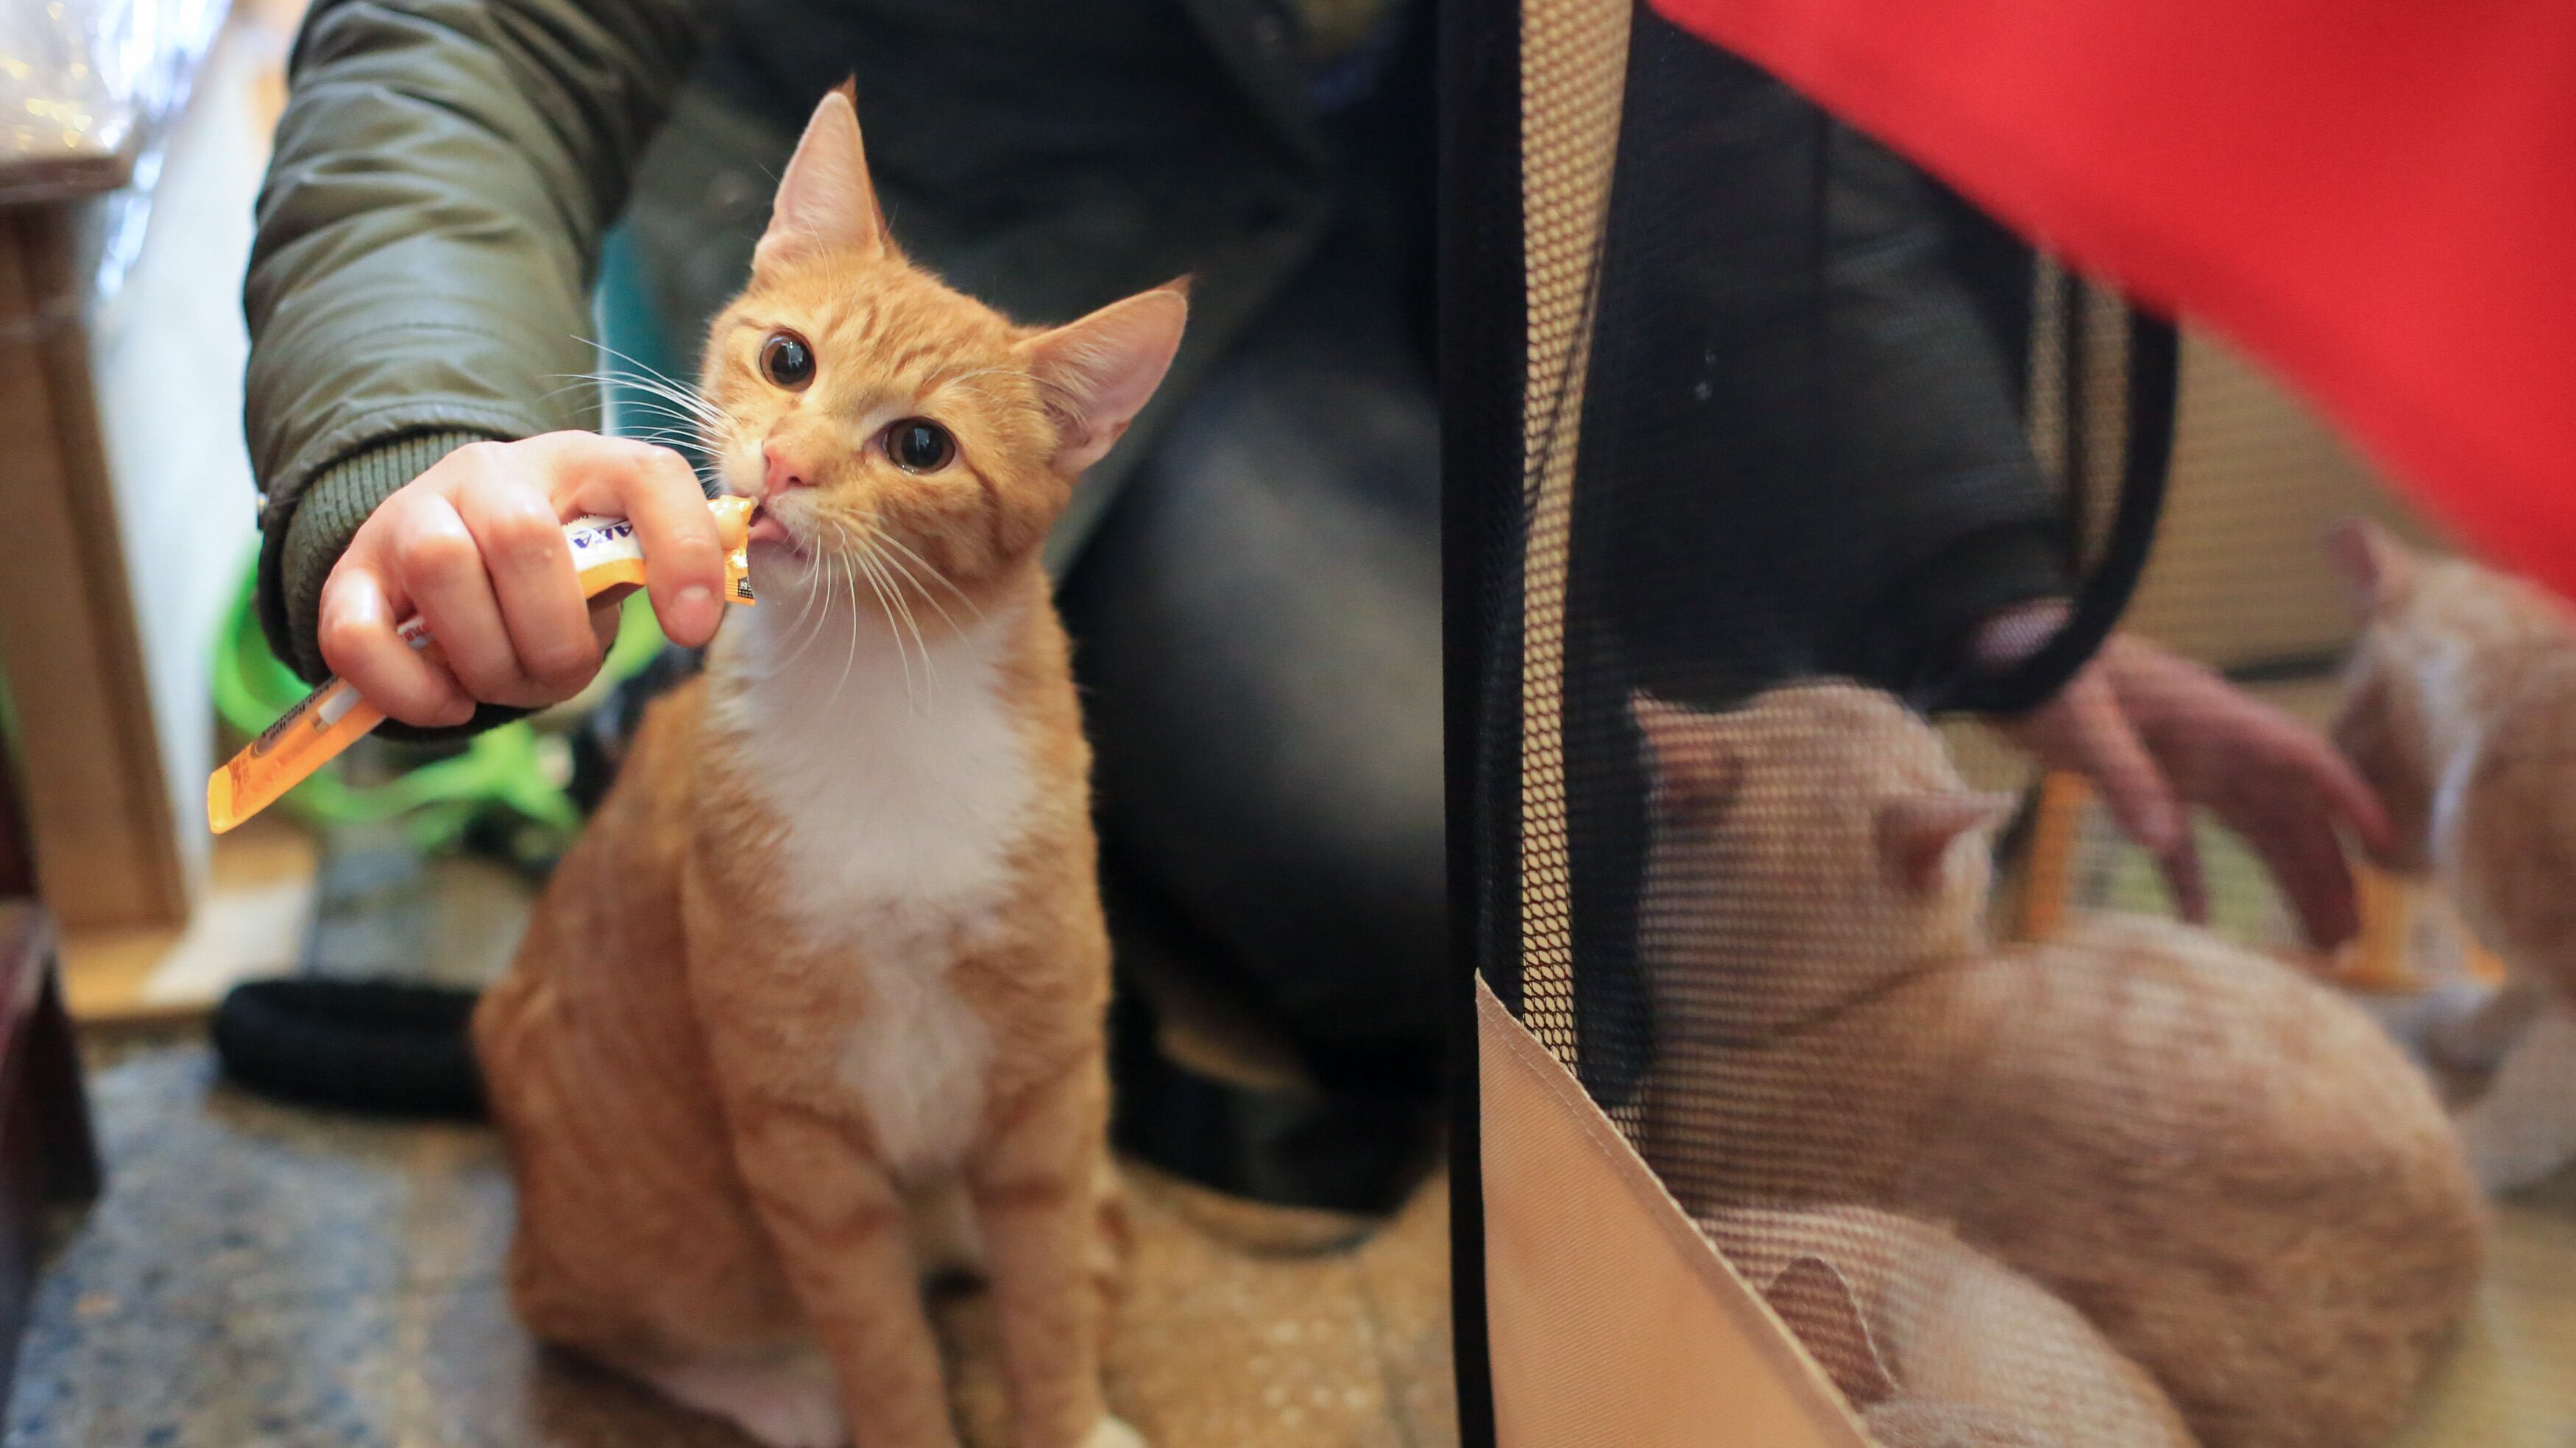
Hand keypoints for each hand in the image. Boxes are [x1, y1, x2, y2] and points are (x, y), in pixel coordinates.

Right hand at [318, 432, 725, 726]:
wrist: (446, 549)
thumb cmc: (555, 569)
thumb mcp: (609, 562)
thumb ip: (646, 572)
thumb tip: (696, 615)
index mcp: (579, 463)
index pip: (646, 476)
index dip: (680, 552)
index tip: (691, 632)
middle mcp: (490, 473)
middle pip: (524, 538)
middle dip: (554, 639)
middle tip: (560, 675)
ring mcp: (409, 514)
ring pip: (439, 565)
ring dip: (485, 658)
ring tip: (502, 684)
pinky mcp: (351, 573)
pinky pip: (355, 631)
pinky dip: (407, 687)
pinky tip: (448, 705)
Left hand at [1987, 620, 2394, 947]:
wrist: (1995, 650)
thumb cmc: (2041, 667)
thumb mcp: (2079, 717)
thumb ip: (2123, 774)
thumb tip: (2163, 841)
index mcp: (2210, 717)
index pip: (2300, 756)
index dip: (2347, 797)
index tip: (2386, 845)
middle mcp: (2211, 743)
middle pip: (2289, 811)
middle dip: (2326, 870)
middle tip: (2351, 938)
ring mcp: (2181, 763)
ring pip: (2253, 830)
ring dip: (2286, 880)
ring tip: (2318, 941)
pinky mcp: (2142, 782)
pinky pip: (2183, 842)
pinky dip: (2194, 882)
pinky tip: (2203, 927)